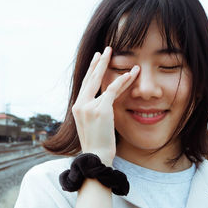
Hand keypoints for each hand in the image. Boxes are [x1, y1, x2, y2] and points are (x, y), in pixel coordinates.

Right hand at [72, 47, 138, 165]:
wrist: (96, 158)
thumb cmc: (98, 146)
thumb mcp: (93, 126)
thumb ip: (95, 113)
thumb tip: (103, 106)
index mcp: (77, 108)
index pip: (86, 85)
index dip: (92, 71)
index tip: (97, 60)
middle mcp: (80, 105)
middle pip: (90, 78)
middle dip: (98, 62)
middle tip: (105, 50)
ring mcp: (89, 107)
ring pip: (101, 82)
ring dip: (109, 66)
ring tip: (114, 53)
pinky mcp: (100, 110)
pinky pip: (112, 90)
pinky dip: (122, 81)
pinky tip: (130, 73)